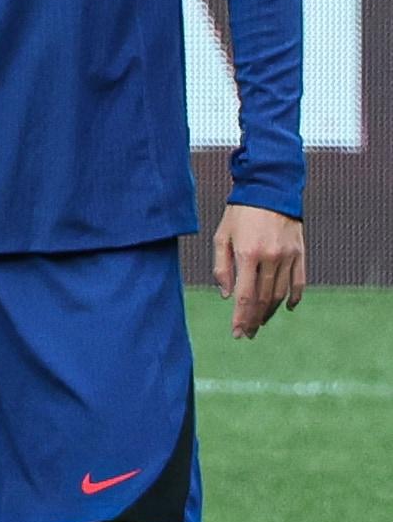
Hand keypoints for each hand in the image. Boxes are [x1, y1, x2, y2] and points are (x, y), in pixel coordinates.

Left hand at [213, 203, 305, 339]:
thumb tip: (227, 296)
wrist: (269, 188)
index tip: (237, 333)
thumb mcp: (221, 237)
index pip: (244, 296)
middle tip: (247, 333)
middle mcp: (269, 257)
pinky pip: (299, 281)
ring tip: (260, 322)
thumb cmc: (240, 213)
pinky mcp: (300, 252)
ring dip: (269, 311)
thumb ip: (222, 267)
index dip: (240, 318)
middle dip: (253, 319)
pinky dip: (294, 297)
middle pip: (262, 299)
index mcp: (247, 254)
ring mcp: (287, 255)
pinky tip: (286, 308)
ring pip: (280, 294)